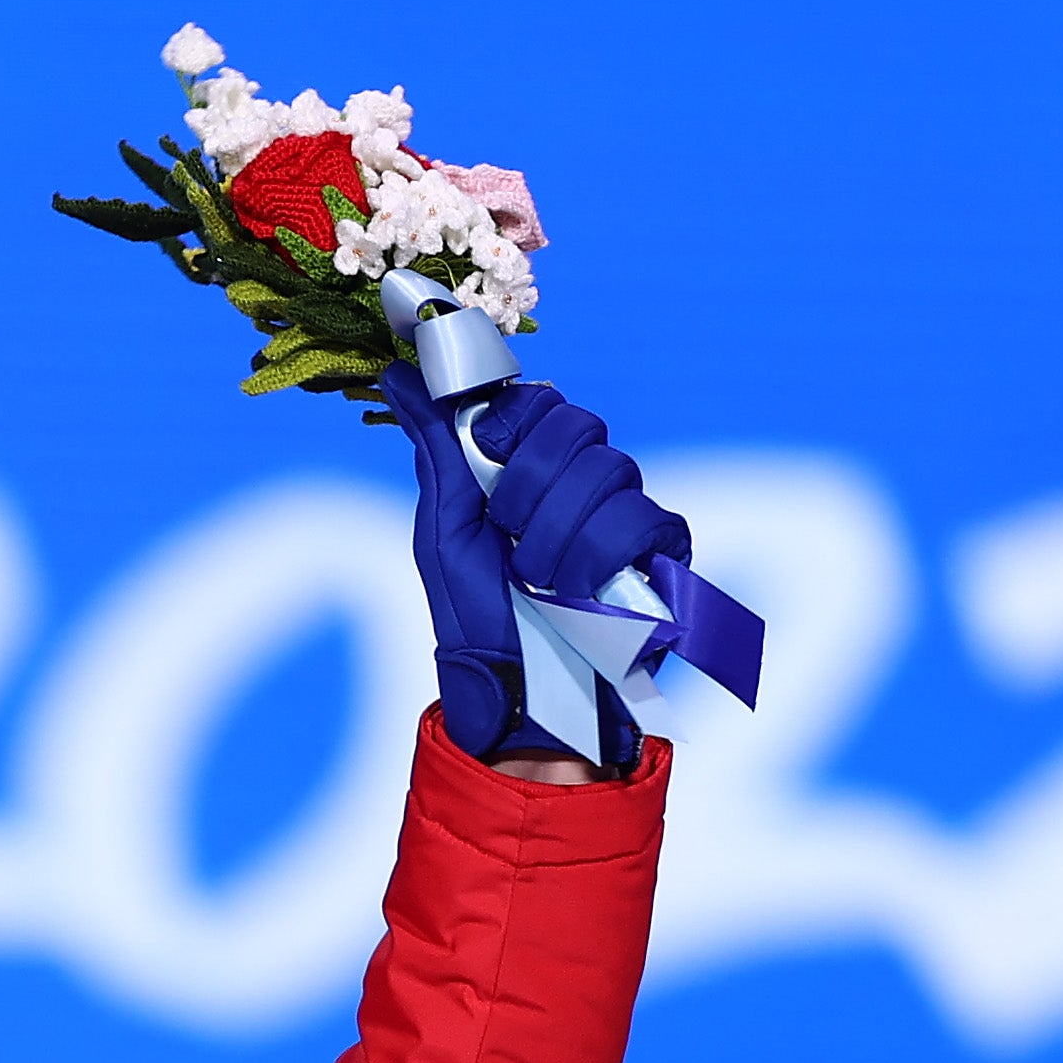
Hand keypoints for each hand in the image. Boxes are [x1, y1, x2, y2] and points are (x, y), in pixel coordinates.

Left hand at [378, 370, 688, 772]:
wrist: (513, 690)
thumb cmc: (477, 616)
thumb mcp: (443, 529)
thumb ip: (434, 445)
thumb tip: (398, 371)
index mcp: (533, 470)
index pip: (543, 402)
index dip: (514, 419)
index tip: (486, 450)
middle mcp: (585, 483)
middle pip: (579, 423)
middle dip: (529, 481)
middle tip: (506, 531)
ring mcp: (628, 513)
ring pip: (609, 469)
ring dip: (553, 533)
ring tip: (535, 580)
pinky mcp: (665, 550)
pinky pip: (643, 517)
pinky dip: (596, 555)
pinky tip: (575, 590)